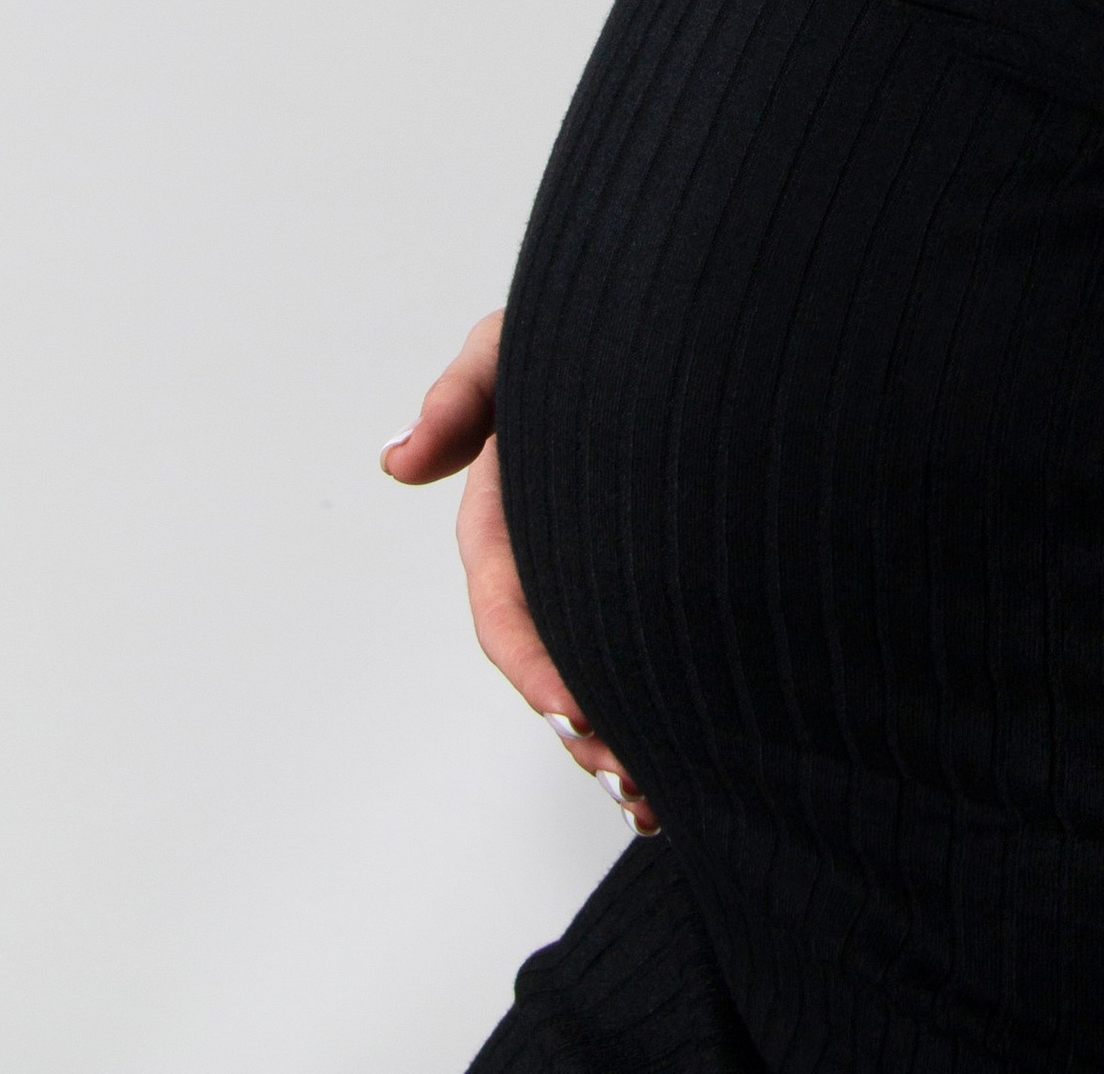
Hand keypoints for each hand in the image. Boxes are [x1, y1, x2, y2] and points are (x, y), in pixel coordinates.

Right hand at [383, 309, 658, 836]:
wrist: (689, 304)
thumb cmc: (591, 318)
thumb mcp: (515, 341)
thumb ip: (464, 392)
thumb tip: (397, 463)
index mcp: (514, 518)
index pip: (512, 609)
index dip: (539, 669)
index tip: (576, 716)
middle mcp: (561, 553)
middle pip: (563, 664)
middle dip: (588, 730)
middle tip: (635, 782)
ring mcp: (618, 567)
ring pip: (612, 671)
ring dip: (628, 740)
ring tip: (664, 798)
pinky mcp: (676, 571)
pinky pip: (666, 650)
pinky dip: (676, 708)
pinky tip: (706, 758)